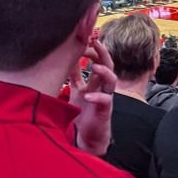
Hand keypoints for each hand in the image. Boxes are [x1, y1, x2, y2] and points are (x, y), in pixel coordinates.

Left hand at [69, 37, 116, 156]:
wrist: (86, 137)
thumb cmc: (82, 113)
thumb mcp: (76, 90)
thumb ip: (74, 76)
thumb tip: (66, 58)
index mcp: (94, 81)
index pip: (97, 60)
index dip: (92, 49)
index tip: (83, 40)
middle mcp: (102, 87)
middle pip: (108, 65)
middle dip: (102, 53)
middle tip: (94, 43)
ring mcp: (105, 98)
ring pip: (111, 80)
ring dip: (104, 72)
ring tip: (96, 66)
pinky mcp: (105, 111)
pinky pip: (105, 101)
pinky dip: (97, 97)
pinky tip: (88, 96)